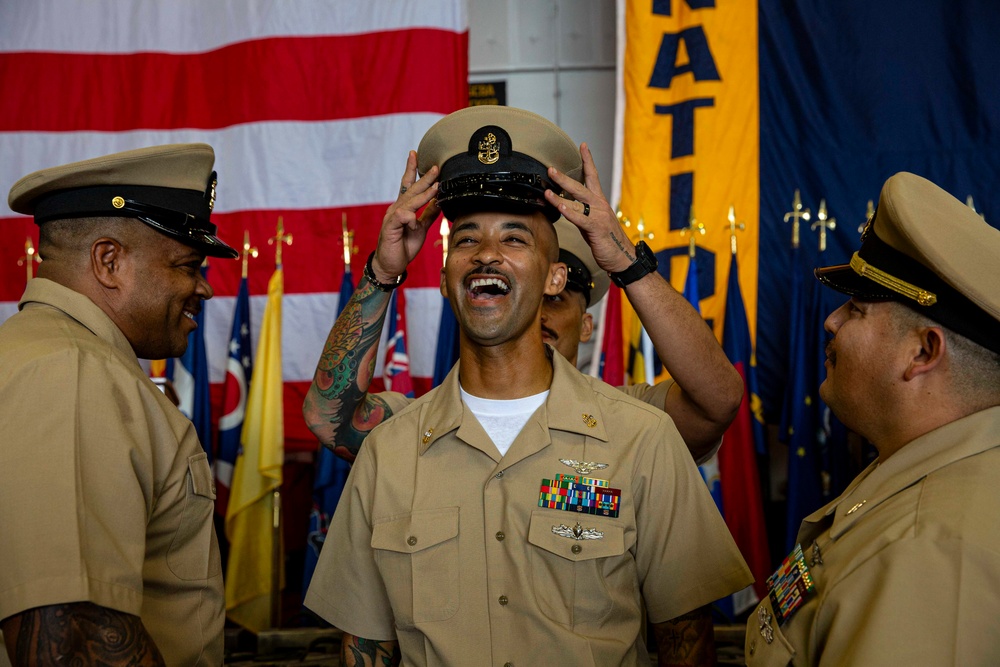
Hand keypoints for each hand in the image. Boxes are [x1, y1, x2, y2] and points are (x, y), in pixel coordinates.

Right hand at [372, 150, 440, 281]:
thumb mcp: (421, 228)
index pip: (408, 185)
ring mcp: (392, 217)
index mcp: (403, 207)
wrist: (391, 264)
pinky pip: (402, 217)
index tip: (416, 155)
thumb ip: (428, 214)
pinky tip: (415, 221)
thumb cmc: (404, 245)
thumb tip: (439, 202)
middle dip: (423, 177)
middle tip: (435, 167)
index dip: (412, 170)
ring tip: (437, 186)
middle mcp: (396, 208)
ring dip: (424, 194)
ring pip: (409, 201)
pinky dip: (411, 217)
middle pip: (411, 189)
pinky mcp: (390, 227)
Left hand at [544, 142, 635, 273]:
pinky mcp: (596, 228)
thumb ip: (580, 212)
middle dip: (564, 178)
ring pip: (577, 202)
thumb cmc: (606, 241)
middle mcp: (600, 205)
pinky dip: (569, 212)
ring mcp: (599, 216)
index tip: (583, 146)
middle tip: (551, 169)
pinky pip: (580, 218)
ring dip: (560, 196)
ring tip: (547, 190)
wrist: (622, 257)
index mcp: (599, 202)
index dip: (588, 161)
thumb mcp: (591, 223)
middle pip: (580, 186)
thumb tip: (565, 206)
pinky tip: (559, 207)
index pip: (593, 176)